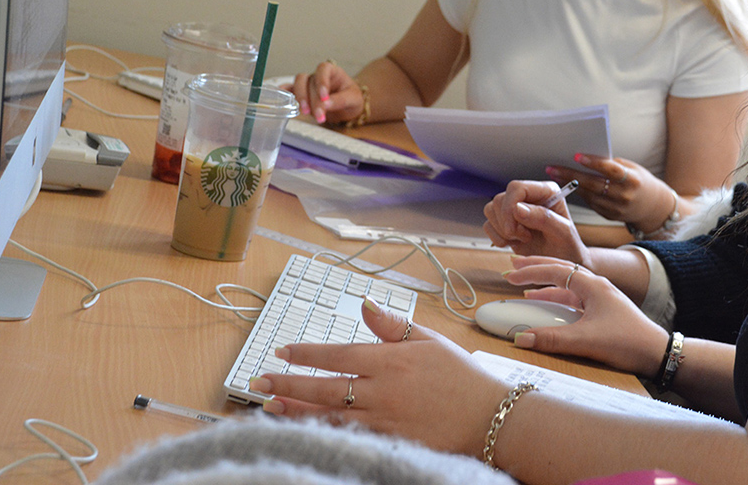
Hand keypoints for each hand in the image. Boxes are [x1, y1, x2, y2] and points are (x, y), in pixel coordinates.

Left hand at [250, 300, 507, 455]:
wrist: (488, 417)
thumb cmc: (460, 377)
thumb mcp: (429, 341)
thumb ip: (393, 325)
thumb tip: (365, 304)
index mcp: (391, 360)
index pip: (338, 354)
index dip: (307, 353)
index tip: (282, 351)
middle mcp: (382, 391)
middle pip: (324, 387)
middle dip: (287, 385)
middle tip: (259, 383)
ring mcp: (383, 420)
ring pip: (328, 416)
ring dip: (296, 412)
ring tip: (269, 407)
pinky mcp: (388, 442)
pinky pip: (347, 436)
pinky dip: (321, 432)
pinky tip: (303, 430)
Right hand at [290, 60, 364, 124]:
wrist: (347, 108)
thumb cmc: (351, 99)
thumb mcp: (353, 99)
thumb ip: (341, 100)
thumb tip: (326, 104)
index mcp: (332, 71)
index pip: (323, 69)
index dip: (322, 81)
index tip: (324, 97)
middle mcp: (318, 76)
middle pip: (310, 81)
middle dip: (313, 100)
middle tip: (320, 115)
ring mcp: (307, 84)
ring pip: (298, 84)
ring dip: (300, 98)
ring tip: (306, 113)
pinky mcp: (300, 94)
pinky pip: (289, 90)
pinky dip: (284, 94)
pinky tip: (282, 101)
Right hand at [483, 180, 591, 265]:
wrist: (562, 262)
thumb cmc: (568, 247)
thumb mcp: (563, 233)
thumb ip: (543, 218)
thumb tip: (517, 208)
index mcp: (546, 191)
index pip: (517, 187)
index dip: (510, 206)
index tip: (514, 228)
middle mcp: (528, 196)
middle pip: (500, 199)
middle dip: (508, 223)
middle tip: (526, 237)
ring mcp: (514, 208)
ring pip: (491, 210)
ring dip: (503, 231)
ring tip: (524, 239)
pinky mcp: (504, 222)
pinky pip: (488, 225)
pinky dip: (497, 238)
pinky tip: (514, 242)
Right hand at [504, 256, 668, 377]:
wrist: (658, 353)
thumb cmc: (628, 342)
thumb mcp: (586, 341)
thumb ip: (552, 339)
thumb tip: (521, 338)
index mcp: (593, 285)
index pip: (555, 270)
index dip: (531, 272)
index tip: (510, 275)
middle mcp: (597, 287)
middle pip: (561, 270)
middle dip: (536, 268)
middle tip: (514, 266)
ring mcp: (601, 298)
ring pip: (568, 284)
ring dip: (545, 285)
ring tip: (525, 288)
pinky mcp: (603, 311)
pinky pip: (574, 299)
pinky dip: (557, 299)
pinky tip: (548, 308)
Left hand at [546, 155, 677, 235]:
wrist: (653, 207)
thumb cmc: (639, 180)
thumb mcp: (632, 168)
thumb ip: (612, 164)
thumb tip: (586, 157)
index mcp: (633, 180)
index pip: (611, 170)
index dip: (594, 163)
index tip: (576, 155)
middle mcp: (625, 196)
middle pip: (594, 184)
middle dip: (571, 175)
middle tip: (552, 167)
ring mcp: (617, 209)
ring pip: (588, 195)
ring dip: (570, 185)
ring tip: (555, 174)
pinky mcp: (610, 216)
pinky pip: (590, 203)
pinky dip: (579, 194)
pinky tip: (567, 185)